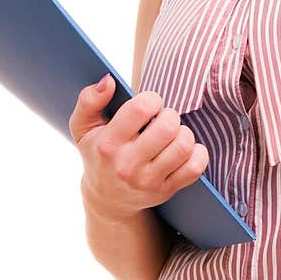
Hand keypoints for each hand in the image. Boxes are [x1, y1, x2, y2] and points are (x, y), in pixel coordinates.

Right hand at [68, 76, 209, 222]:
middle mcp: (128, 165)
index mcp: (108, 144)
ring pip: (184, 146)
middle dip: (170, 115)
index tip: (149, 104)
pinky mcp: (166, 190)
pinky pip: (195, 168)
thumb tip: (109, 80)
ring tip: (172, 134)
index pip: (141, 109)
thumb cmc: (97, 153)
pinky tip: (185, 149)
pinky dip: (198, 153)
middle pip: (168, 127)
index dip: (152, 99)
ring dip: (184, 133)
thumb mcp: (83, 127)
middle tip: (162, 119)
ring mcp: (148, 181)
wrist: (106, 199)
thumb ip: (89, 100)